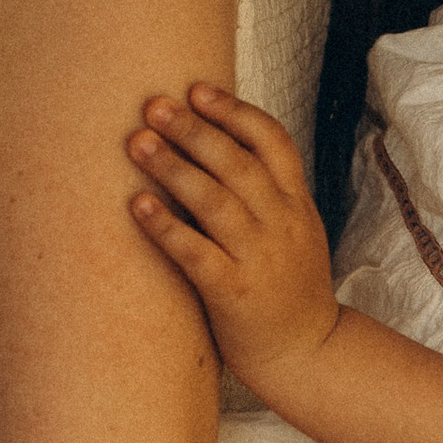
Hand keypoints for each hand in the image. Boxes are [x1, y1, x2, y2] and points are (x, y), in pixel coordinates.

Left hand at [127, 86, 342, 399]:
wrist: (306, 353)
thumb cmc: (287, 287)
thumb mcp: (294, 230)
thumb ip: (267, 191)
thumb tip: (215, 143)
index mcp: (296, 203)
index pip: (272, 141)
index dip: (234, 112)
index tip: (196, 89)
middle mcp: (281, 223)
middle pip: (237, 163)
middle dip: (193, 130)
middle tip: (153, 106)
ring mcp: (259, 258)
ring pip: (215, 201)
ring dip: (173, 167)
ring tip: (137, 144)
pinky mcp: (233, 292)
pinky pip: (196, 253)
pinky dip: (166, 226)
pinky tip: (138, 205)